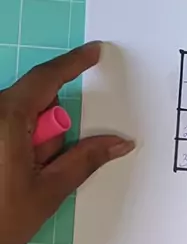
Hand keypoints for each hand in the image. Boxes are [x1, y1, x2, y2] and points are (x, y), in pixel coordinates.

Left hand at [0, 42, 133, 243]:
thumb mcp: (48, 192)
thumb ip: (84, 160)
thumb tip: (119, 142)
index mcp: (7, 119)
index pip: (46, 79)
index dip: (73, 63)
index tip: (94, 52)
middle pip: (32, 102)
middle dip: (46, 129)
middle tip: (42, 167)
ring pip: (17, 118)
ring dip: (28, 141)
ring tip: (19, 180)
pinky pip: (4, 128)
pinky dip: (14, 145)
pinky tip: (6, 177)